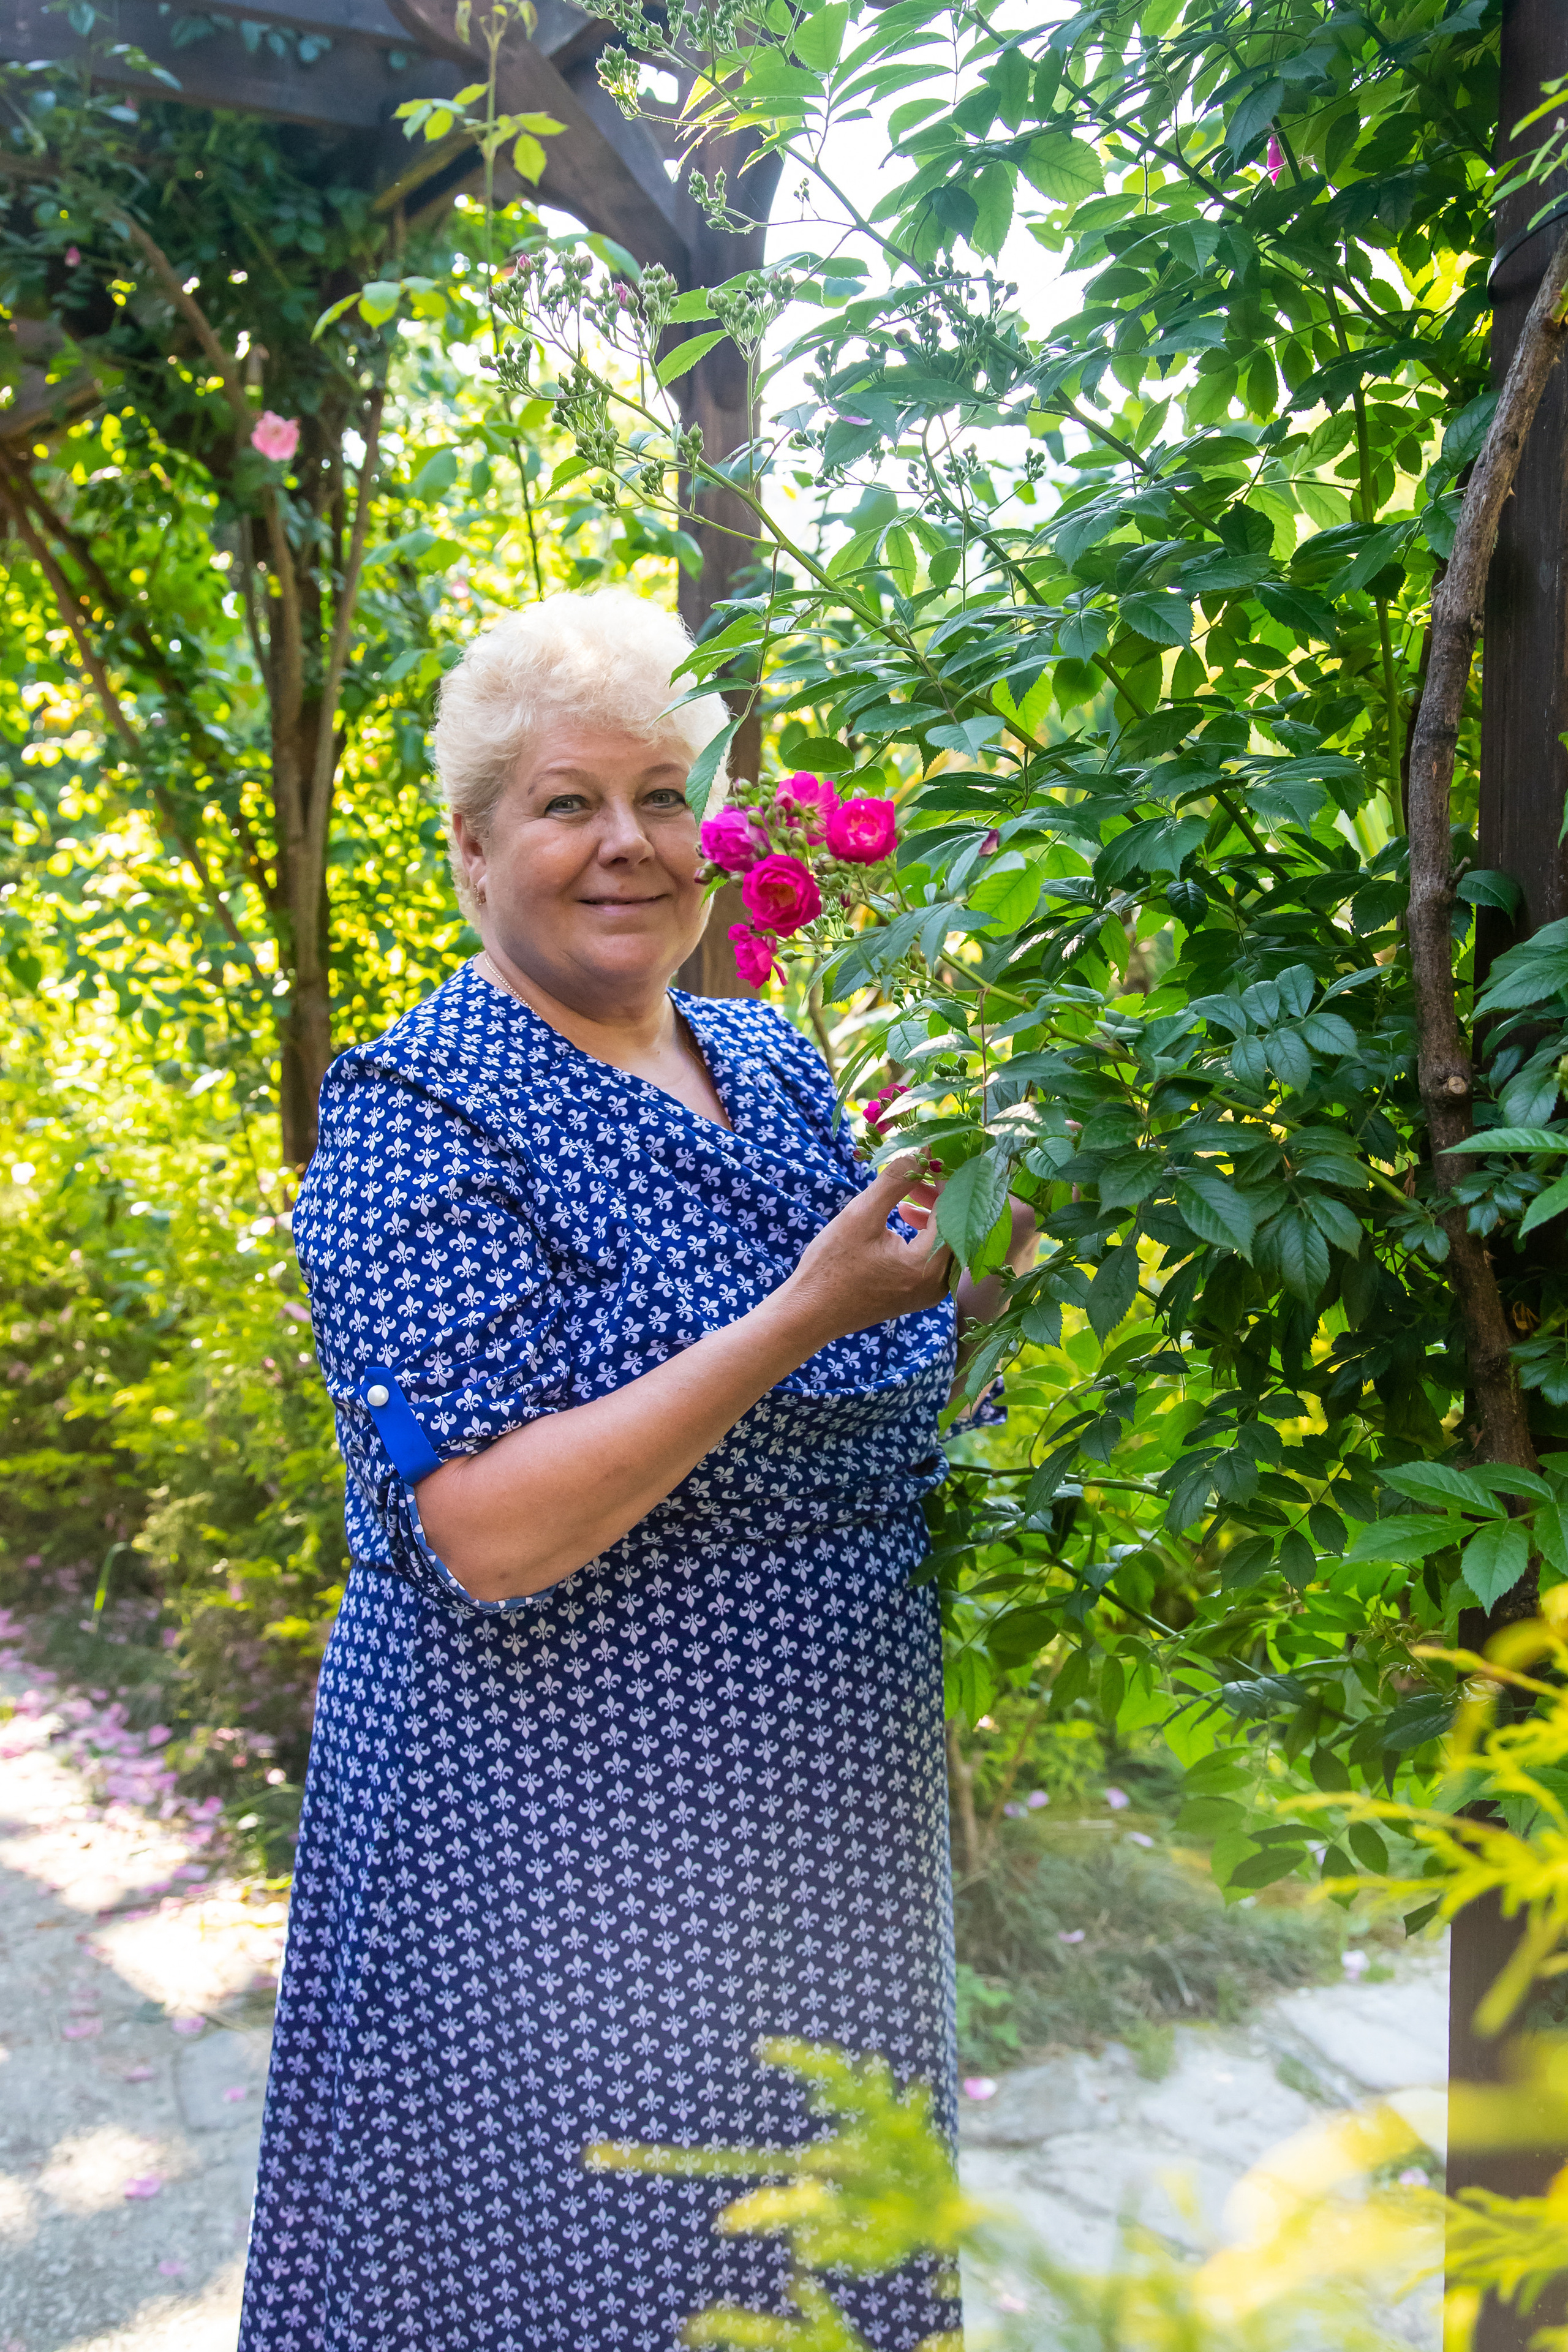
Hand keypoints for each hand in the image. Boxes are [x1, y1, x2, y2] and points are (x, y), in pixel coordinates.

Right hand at [774, 1154, 951, 1347]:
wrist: (809, 1312)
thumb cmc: (831, 1265)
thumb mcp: (862, 1215)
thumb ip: (897, 1180)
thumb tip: (922, 1149)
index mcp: (928, 1265)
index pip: (954, 1210)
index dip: (944, 1179)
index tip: (929, 1156)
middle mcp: (939, 1283)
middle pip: (956, 1227)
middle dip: (939, 1196)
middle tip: (915, 1174)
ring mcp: (931, 1293)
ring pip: (948, 1242)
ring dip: (932, 1214)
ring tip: (905, 1198)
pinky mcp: (920, 1295)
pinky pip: (937, 1257)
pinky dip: (927, 1234)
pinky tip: (904, 1219)